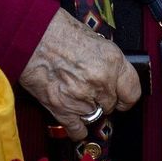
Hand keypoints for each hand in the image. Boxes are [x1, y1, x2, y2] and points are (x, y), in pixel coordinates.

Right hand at [19, 9, 141, 139]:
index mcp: (112, 61)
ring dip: (86, 108)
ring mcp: (82, 97)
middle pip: (111, 105)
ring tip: (73, 92)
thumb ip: (106, 62)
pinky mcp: (62, 109)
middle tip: (89, 88)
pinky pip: (77, 130)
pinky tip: (73, 119)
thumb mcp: (93, 39)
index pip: (132, 92)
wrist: (29, 34)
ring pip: (94, 116)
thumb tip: (111, 75)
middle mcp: (101, 81)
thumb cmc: (56, 30)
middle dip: (102, 99)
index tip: (122, 98)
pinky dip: (76, 127)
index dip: (126, 96)